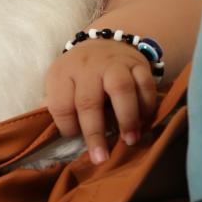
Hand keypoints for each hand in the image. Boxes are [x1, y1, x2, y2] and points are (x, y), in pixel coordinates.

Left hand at [43, 40, 158, 163]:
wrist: (104, 43)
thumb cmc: (79, 73)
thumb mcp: (59, 82)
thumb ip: (57, 105)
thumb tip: (54, 136)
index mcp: (62, 73)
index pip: (60, 104)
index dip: (67, 127)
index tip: (75, 138)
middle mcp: (87, 66)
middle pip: (89, 101)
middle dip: (95, 133)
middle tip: (101, 157)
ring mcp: (114, 63)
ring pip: (121, 89)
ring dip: (127, 118)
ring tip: (129, 140)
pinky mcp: (137, 63)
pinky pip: (145, 84)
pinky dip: (147, 105)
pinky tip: (143, 123)